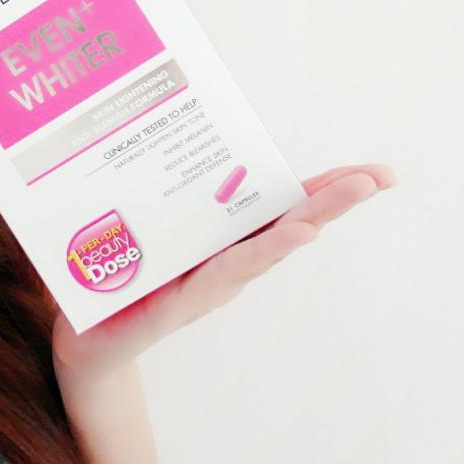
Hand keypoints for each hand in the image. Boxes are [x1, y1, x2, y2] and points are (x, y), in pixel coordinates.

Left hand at [51, 163, 397, 381]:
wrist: (83, 340)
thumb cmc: (112, 278)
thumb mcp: (138, 228)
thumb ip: (158, 193)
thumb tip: (164, 124)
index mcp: (220, 237)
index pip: (280, 205)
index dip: (325, 186)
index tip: (374, 171)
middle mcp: (224, 259)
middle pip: (289, 220)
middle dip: (336, 196)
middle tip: (381, 176)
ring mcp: (211, 283)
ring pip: (270, 245)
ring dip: (313, 216)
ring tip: (352, 192)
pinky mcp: (185, 302)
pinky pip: (230, 270)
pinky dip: (265, 251)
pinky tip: (296, 234)